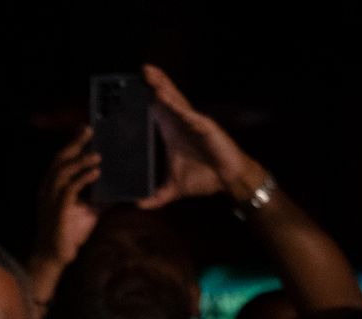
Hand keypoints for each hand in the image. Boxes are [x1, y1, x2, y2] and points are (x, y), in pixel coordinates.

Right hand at [35, 127, 101, 267]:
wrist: (55, 257)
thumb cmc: (70, 234)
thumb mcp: (89, 212)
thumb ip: (100, 199)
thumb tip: (118, 190)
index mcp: (52, 187)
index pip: (61, 159)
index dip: (72, 143)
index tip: (84, 129)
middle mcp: (48, 189)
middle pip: (59, 159)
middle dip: (74, 143)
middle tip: (89, 130)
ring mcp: (51, 199)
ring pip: (63, 171)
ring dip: (80, 160)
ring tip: (97, 153)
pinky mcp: (58, 210)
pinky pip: (70, 189)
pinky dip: (83, 178)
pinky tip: (96, 172)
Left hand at [139, 64, 266, 208]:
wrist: (228, 181)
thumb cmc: (205, 179)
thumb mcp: (173, 190)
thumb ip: (156, 197)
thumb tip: (138, 205)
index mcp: (173, 133)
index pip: (157, 111)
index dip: (147, 97)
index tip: (132, 86)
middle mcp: (182, 124)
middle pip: (166, 99)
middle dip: (155, 83)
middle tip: (141, 70)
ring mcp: (193, 123)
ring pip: (176, 101)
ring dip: (163, 87)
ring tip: (150, 75)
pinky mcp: (204, 126)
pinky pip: (188, 114)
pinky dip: (176, 105)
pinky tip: (165, 96)